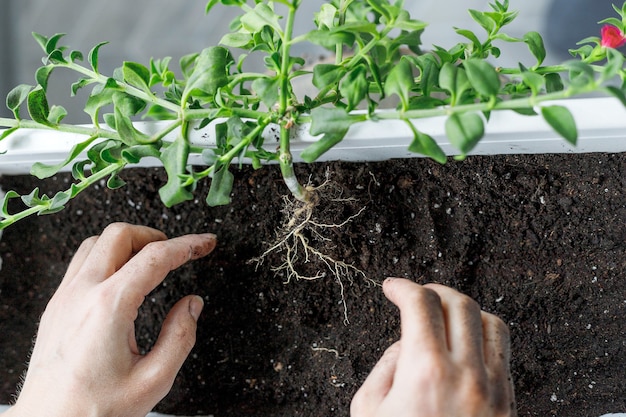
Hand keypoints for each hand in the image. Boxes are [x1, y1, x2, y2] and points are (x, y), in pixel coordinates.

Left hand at [5, 223, 215, 416]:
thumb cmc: (94, 411)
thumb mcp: (153, 380)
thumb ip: (180, 337)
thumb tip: (192, 305)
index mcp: (109, 307)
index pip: (155, 257)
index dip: (187, 245)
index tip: (206, 243)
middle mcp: (81, 294)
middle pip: (119, 235)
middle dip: (154, 235)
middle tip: (177, 251)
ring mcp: (64, 299)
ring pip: (95, 244)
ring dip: (127, 244)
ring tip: (150, 261)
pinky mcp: (56, 308)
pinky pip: (81, 264)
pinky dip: (107, 258)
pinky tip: (121, 279)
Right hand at [351, 278, 515, 416]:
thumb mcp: (368, 411)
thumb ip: (384, 367)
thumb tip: (404, 343)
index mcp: (425, 372)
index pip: (420, 304)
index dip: (401, 287)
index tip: (391, 288)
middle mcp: (465, 373)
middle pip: (458, 303)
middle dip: (433, 290)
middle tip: (417, 294)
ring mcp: (493, 387)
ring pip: (490, 321)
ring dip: (465, 308)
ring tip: (445, 314)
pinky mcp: (508, 401)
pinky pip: (503, 351)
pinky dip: (484, 334)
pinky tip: (466, 342)